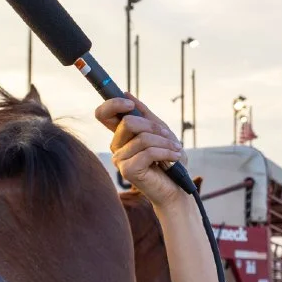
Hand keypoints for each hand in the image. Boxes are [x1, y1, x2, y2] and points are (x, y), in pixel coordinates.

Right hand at [95, 94, 191, 208]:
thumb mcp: (161, 131)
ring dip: (164, 142)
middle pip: (127, 122)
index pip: (103, 114)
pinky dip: (165, 152)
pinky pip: (148, 152)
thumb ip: (145, 114)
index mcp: (122, 135)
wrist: (177, 188)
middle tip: (169, 137)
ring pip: (141, 138)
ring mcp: (120, 159)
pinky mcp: (127, 171)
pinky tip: (173, 158)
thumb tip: (127, 93)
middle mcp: (117, 147)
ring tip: (176, 150)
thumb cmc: (170, 161)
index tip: (130, 104)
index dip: (113, 104)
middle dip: (153, 126)